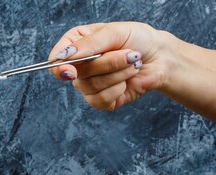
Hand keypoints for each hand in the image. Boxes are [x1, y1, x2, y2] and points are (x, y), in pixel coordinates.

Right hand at [49, 22, 166, 109]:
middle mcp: (79, 67)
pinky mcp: (101, 101)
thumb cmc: (137, 39)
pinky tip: (127, 80)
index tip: (70, 69)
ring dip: (117, 74)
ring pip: (90, 86)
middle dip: (106, 63)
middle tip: (128, 53)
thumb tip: (67, 57)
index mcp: (76, 46)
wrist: (160, 57)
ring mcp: (88, 86)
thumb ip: (89, 44)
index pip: (55, 59)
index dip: (59, 67)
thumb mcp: (113, 32)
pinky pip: (101, 100)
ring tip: (133, 63)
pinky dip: (118, 88)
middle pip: (76, 73)